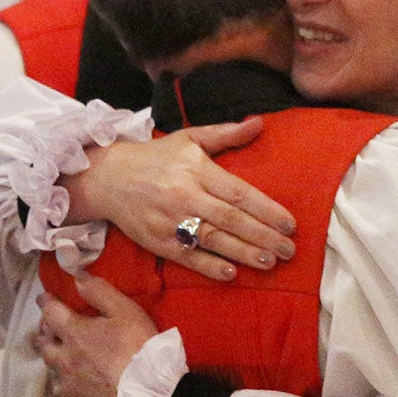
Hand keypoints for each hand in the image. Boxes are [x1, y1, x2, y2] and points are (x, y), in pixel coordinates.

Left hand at [38, 276, 160, 396]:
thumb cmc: (140, 349)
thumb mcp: (126, 311)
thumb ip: (99, 292)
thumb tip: (75, 276)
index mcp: (73, 335)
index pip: (50, 313)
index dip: (47, 303)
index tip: (45, 300)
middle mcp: (63, 363)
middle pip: (44, 348)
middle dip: (46, 338)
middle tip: (51, 335)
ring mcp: (67, 392)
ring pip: (54, 380)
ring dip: (60, 373)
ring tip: (70, 372)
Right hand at [67, 118, 295, 282]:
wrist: (107, 178)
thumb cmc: (156, 158)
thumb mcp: (189, 139)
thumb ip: (226, 134)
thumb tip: (259, 123)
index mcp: (196, 170)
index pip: (239, 193)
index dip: (266, 209)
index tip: (290, 223)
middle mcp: (185, 195)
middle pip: (231, 219)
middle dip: (263, 236)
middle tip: (289, 250)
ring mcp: (170, 220)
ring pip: (213, 240)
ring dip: (244, 253)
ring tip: (270, 262)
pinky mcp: (158, 241)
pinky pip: (188, 256)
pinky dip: (209, 266)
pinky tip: (231, 273)